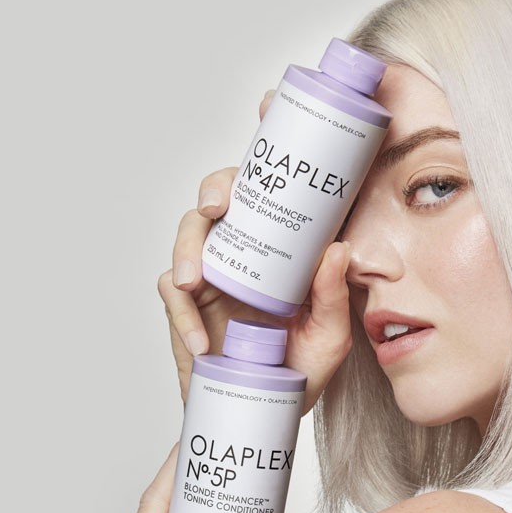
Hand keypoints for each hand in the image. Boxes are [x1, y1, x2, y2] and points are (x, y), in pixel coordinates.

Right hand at [157, 91, 352, 411]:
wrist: (267, 408)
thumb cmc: (300, 369)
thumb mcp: (330, 336)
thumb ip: (334, 297)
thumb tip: (338, 248)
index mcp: (284, 247)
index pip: (275, 188)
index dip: (267, 146)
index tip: (268, 104)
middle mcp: (247, 249)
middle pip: (223, 196)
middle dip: (218, 188)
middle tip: (221, 204)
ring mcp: (215, 274)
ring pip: (189, 233)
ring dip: (188, 247)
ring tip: (196, 278)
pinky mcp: (190, 306)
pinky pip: (173, 294)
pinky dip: (182, 314)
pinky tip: (201, 340)